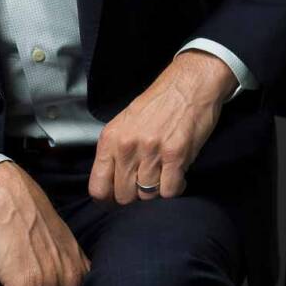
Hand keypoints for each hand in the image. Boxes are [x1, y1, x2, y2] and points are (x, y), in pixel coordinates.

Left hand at [88, 50, 236, 204]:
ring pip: (147, 196)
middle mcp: (127, 146)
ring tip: (163, 175)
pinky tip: (177, 175)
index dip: (107, 200)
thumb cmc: (157, 104)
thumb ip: (115, 151)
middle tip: (145, 183)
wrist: (188, 85)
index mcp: (110, 138)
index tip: (116, 200)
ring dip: (156, 190)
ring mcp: (151, 151)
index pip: (98, 187)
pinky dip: (175, 188)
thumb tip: (110, 184)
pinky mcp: (176, 155)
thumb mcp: (124, 122)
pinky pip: (170, 191)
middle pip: (123, 197)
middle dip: (134, 195)